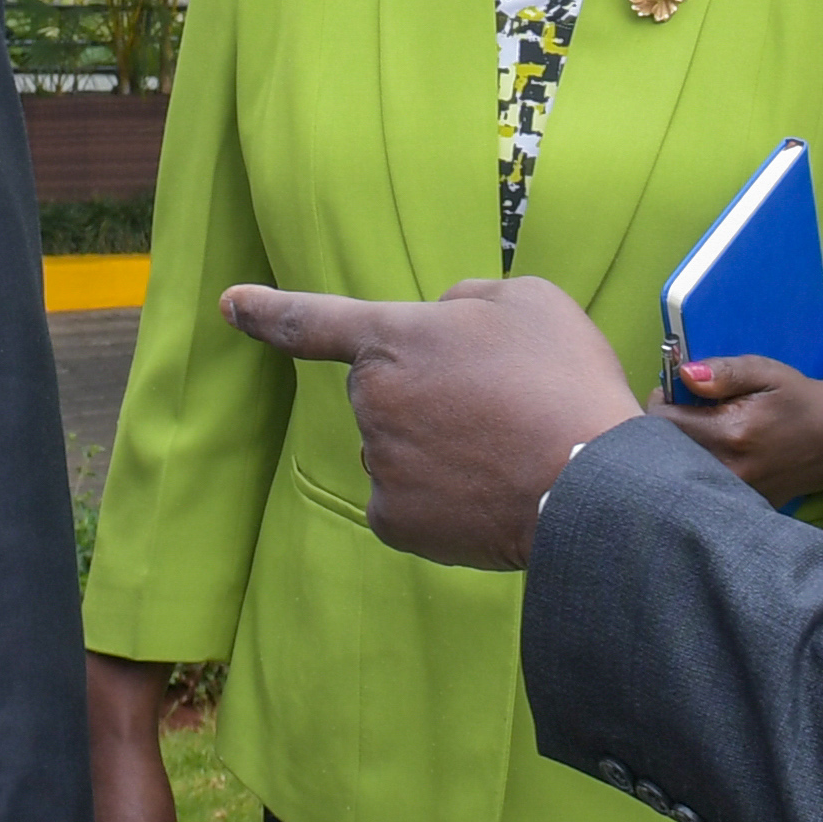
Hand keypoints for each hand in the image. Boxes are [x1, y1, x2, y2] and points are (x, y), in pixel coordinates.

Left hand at [222, 274, 639, 571]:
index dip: (267, 310)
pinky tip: (488, 491)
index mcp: (395, 337)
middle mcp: (372, 399)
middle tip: (501, 404)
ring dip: (440, 445)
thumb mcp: (530, 301)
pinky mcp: (394, 520)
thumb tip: (442, 321)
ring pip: (399, 447)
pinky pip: (409, 500)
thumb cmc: (565, 384)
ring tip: (508, 448)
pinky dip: (443, 498)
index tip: (229, 304)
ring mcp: (379, 463)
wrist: (593, 486)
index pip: (314, 319)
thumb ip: (468, 301)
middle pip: (386, 392)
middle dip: (428, 393)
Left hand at [661, 359, 822, 504]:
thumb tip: (684, 374)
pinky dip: (697, 469)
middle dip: (665, 429)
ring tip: (702, 431)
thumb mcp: (765, 373)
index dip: (661, 402)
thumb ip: (723, 373)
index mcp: (731, 434)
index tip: (675, 392)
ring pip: (679, 471)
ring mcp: (733, 494)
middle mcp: (727, 470)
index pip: (662, 422)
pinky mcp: (738, 506)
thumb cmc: (797, 400)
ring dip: (679, 449)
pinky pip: (700, 485)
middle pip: (665, 451)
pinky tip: (717, 454)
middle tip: (687, 412)